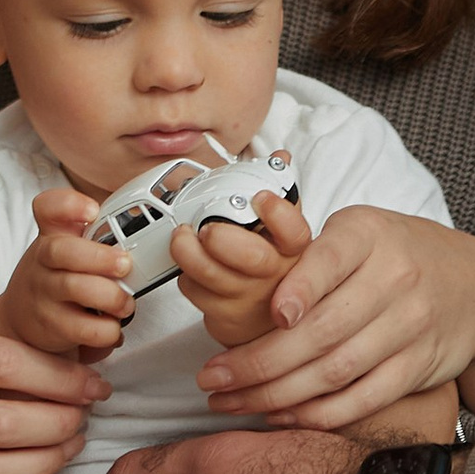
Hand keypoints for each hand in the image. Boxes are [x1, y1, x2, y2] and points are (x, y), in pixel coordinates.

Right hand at [0, 187, 135, 359]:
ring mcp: (44, 293)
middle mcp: (44, 261)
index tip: (92, 211)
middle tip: (125, 265)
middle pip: (63, 250)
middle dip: (100, 257)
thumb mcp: (66, 247)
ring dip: (111, 296)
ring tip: (126, 303)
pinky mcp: (51, 326)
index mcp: (52, 235)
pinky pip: (84, 328)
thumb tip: (154, 232)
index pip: (49, 208)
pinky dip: (107, 330)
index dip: (69, 206)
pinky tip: (113, 326)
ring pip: (74, 288)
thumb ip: (97, 234)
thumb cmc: (56, 276)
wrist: (21, 318)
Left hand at [169, 190, 308, 351]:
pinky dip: (185, 275)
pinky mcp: (227, 317)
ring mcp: (251, 297)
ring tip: (180, 237)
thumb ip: (280, 191)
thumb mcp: (283, 228)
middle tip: (206, 228)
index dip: (278, 214)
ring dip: (189, 255)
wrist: (268, 318)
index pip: (294, 230)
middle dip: (223, 239)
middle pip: (252, 257)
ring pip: (215, 276)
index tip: (260, 197)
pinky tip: (188, 264)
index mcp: (293, 247)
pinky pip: (196, 292)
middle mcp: (276, 273)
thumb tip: (282, 156)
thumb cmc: (272, 264)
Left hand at [194, 208, 474, 427]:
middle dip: (258, 361)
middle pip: (322, 329)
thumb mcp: (360, 230)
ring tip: (231, 402)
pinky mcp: (416, 368)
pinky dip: (318, 414)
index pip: (330, 260)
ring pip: (336, 370)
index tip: (271, 314)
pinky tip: (280, 415)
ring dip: (276, 393)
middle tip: (212, 379)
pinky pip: (362, 399)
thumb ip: (308, 252)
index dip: (300, 288)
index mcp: (369, 236)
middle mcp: (395, 279)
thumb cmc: (399, 255)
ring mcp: (409, 327)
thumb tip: (232, 259)